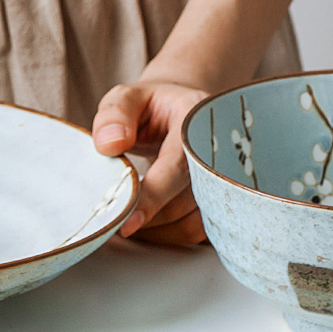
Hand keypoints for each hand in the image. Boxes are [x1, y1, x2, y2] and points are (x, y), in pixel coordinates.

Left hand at [92, 80, 208, 245]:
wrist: (177, 113)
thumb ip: (115, 113)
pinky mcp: (218, 200)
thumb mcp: (127, 97)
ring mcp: (222, 178)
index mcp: (197, 117)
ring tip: (127, 213)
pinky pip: (193, 230)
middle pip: (186, 199)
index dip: (153, 195)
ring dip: (155, 226)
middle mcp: (218, 150)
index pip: (178, 164)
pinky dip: (165, 233)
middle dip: (148, 214)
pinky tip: (145, 220)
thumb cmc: (149, 107)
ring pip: (190, 221)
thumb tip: (110, 144)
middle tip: (115, 217)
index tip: (128, 222)